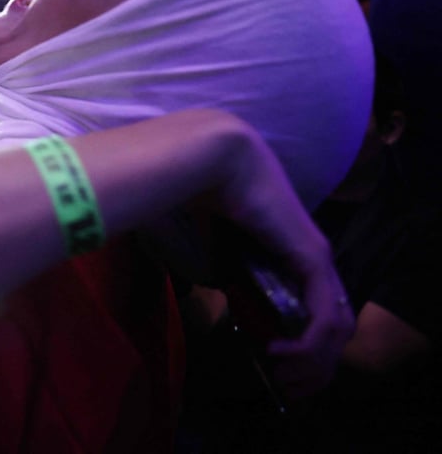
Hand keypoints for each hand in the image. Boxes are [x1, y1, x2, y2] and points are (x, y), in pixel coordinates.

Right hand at [211, 136, 354, 398]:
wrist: (214, 160)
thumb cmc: (210, 192)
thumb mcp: (216, 242)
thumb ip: (223, 266)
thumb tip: (216, 289)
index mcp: (292, 253)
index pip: (318, 309)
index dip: (305, 345)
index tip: (276, 367)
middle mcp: (314, 258)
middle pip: (336, 327)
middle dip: (314, 367)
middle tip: (285, 388)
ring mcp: (318, 259)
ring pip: (337, 329)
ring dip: (313, 364)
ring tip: (281, 377)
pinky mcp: (313, 259)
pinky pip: (325, 318)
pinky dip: (308, 346)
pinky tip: (278, 354)